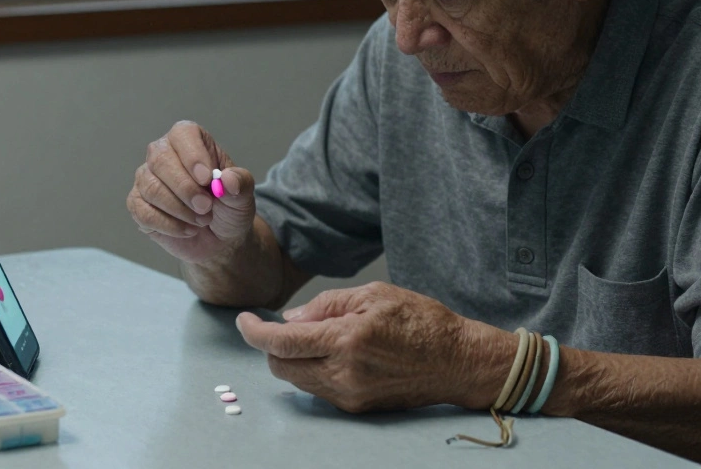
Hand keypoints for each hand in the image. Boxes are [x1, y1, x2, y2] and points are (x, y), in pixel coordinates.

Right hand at [127, 120, 256, 264]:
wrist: (219, 237)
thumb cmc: (228, 206)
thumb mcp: (243, 194)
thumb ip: (240, 183)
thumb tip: (227, 179)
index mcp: (190, 140)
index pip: (183, 135)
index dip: (193, 156)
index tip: (207, 179)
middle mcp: (162, 153)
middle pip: (161, 160)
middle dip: (185, 188)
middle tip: (206, 207)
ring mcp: (146, 178)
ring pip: (152, 188)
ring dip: (180, 210)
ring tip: (203, 220)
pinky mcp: (137, 204)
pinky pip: (144, 212)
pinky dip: (169, 225)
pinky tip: (188, 230)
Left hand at [235, 282, 486, 412]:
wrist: (457, 360)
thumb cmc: (421, 321)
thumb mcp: (374, 294)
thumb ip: (326, 305)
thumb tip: (291, 320)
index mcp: (347, 339)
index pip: (282, 342)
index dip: (254, 332)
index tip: (244, 320)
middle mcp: (344, 373)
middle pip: (281, 366)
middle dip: (272, 345)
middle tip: (285, 324)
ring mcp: (349, 394)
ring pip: (297, 380)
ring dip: (293, 358)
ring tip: (317, 336)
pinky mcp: (357, 406)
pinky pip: (318, 389)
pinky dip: (313, 370)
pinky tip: (332, 353)